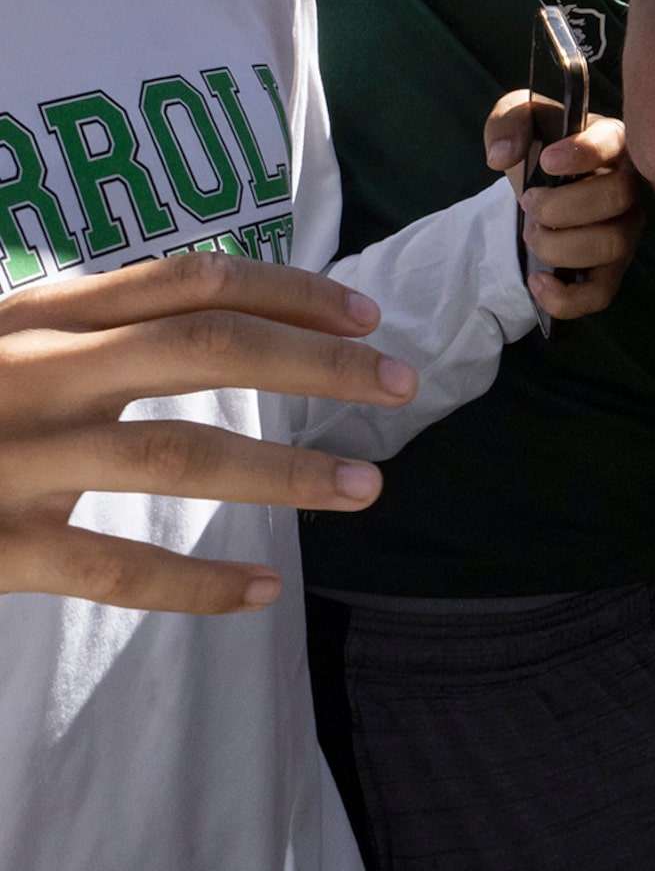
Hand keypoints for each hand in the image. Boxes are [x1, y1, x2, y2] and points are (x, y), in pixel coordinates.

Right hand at [0, 254, 416, 613]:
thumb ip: (77, 319)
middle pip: (206, 348)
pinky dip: (196, 582)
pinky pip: (114, 566)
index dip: (288, 290)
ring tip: (365, 487)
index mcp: (43, 316)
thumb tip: (187, 302)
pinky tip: (263, 590)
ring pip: (178, 455)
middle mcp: (39, 371)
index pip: (191, 280)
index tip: (364, 311)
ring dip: (285, 470)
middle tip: (400, 384)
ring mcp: (19, 457)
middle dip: (317, 362)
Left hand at [483, 96, 644, 317]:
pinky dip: (565, 296)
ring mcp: (625, 230)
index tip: (548, 161)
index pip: (616, 142)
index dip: (585, 153)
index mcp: (612, 141)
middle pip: (618, 198)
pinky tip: (536, 281)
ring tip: (530, 233)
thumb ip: (509, 123)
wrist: (540, 185)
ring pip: (611, 245)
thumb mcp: (519, 120)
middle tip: (528, 202)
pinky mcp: (611, 269)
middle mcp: (629, 186)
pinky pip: (601, 294)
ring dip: (559, 245)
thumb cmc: (541, 147)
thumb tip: (503, 157)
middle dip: (561, 206)